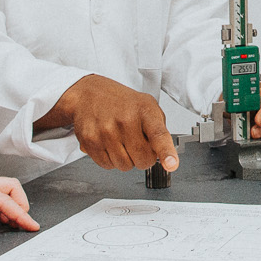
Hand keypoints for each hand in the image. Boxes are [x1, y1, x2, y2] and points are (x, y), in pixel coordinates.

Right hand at [42, 74, 178, 171]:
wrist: (89, 94)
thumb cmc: (120, 102)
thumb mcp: (146, 105)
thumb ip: (158, 129)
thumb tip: (164, 154)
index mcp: (143, 110)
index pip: (158, 135)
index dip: (166, 152)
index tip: (171, 164)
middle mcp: (125, 120)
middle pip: (143, 160)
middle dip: (144, 157)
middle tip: (137, 143)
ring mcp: (106, 132)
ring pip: (125, 166)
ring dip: (126, 159)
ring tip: (121, 141)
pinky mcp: (90, 141)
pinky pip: (107, 165)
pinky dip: (110, 159)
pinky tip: (109, 144)